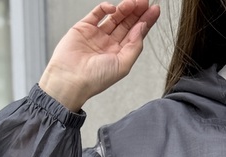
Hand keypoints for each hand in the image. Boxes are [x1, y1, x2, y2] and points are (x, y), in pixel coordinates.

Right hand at [39, 1, 159, 111]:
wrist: (70, 79)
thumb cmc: (95, 79)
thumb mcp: (122, 65)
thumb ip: (134, 46)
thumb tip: (142, 27)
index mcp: (120, 55)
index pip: (136, 35)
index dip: (146, 22)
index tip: (155, 10)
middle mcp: (109, 44)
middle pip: (127, 24)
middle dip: (138, 12)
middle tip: (146, 1)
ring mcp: (97, 35)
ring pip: (114, 17)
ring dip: (125, 8)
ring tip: (134, 1)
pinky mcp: (83, 27)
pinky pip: (97, 13)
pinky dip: (105, 8)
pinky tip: (114, 8)